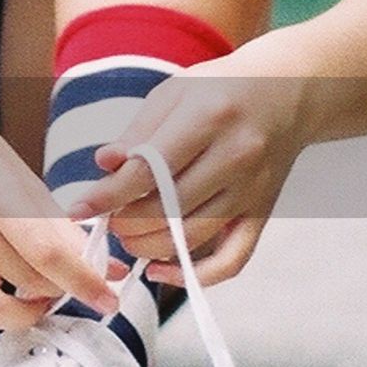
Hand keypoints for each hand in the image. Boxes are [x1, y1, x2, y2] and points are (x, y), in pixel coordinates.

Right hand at [0, 88, 120, 330]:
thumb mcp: (13, 169)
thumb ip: (54, 223)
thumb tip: (101, 270)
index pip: (44, 251)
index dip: (83, 281)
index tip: (107, 297)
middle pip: (22, 283)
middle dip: (55, 290)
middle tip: (63, 283)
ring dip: (18, 312)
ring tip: (25, 291)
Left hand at [68, 55, 308, 286]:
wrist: (287, 91)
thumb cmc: (218, 89)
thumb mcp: (173, 93)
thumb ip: (137, 132)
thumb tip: (103, 165)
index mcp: (208, 118)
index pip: (148, 171)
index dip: (107, 196)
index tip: (78, 210)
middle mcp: (236, 156)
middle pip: (167, 209)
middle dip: (125, 223)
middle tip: (107, 220)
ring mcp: (252, 190)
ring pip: (191, 238)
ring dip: (147, 247)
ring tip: (126, 236)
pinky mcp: (262, 213)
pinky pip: (231, 260)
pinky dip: (194, 276)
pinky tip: (161, 271)